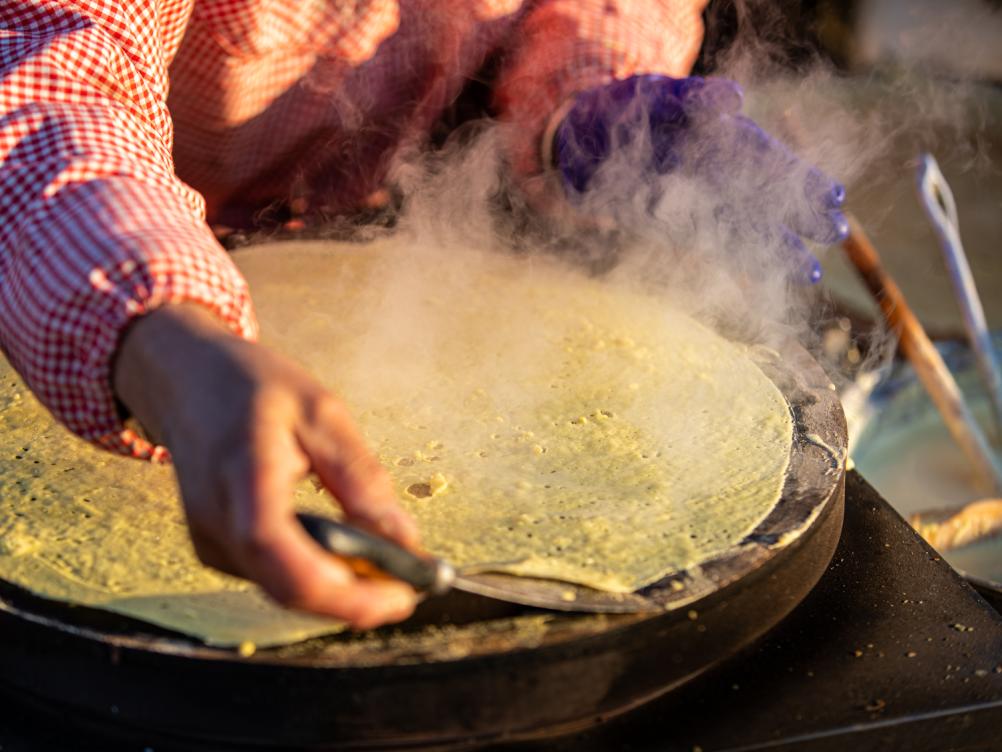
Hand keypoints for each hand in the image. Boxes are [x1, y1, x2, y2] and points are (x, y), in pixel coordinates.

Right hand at [113, 303, 418, 628]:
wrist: (186, 378)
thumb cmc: (252, 386)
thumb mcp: (323, 414)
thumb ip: (361, 480)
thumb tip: (403, 539)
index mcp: (246, 481)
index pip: (291, 565)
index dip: (350, 596)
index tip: (402, 596)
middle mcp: (218, 523)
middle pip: (291, 591)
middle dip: (357, 600)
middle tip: (411, 583)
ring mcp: (210, 541)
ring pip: (285, 591)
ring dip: (341, 589)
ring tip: (388, 563)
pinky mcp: (214, 548)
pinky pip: (274, 577)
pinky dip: (317, 573)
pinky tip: (347, 549)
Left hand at [553, 75, 847, 282]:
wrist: (579, 142)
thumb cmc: (625, 110)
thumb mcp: (656, 95)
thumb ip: (693, 98)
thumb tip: (735, 100)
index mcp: (719, 139)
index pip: (768, 160)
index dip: (800, 177)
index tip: (834, 194)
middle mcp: (713, 174)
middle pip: (762, 198)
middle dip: (797, 217)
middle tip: (836, 234)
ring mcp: (694, 202)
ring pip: (742, 228)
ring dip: (774, 248)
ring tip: (810, 272)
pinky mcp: (669, 226)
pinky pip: (707, 244)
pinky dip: (732, 257)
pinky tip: (760, 273)